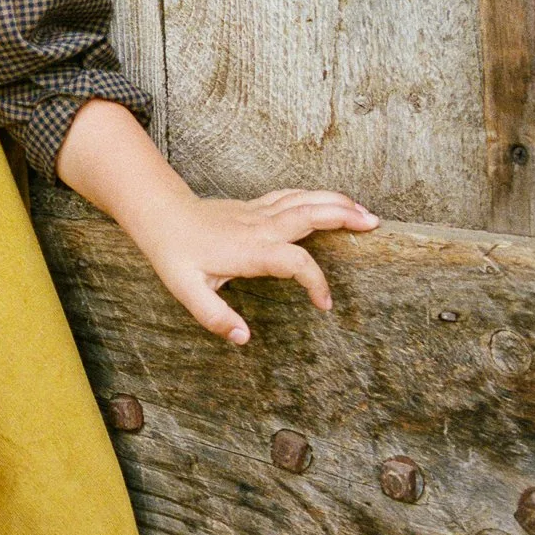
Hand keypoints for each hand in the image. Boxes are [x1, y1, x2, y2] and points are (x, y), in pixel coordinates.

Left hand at [132, 188, 377, 345]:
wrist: (160, 215)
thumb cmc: (174, 254)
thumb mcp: (187, 291)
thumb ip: (215, 316)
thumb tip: (243, 338)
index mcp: (250, 251)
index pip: (296, 261)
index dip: (316, 282)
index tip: (325, 304)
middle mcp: (260, 227)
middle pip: (309, 215)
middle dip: (343, 217)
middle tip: (374, 225)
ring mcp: (259, 213)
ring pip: (304, 199)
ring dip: (335, 202)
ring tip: (365, 211)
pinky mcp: (255, 207)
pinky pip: (291, 196)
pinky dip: (316, 196)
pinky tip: (332, 202)